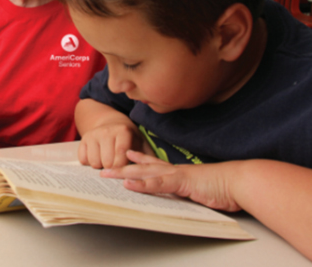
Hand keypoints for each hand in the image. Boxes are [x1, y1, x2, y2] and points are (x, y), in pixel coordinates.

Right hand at [78, 124, 154, 168]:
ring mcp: (93, 135)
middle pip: (107, 163)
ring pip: (94, 163)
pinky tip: (98, 157)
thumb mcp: (141, 143)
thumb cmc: (128, 138)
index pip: (121, 155)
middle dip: (113, 169)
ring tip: (108, 161)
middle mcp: (106, 131)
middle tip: (117, 165)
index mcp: (122, 131)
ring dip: (101, 166)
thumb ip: (148, 157)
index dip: (123, 169)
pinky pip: (83, 160)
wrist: (110, 123)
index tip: (126, 174)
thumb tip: (159, 173)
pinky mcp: (82, 139)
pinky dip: (90, 163)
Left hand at [101, 150, 241, 211]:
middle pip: (143, 167)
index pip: (155, 164)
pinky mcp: (181, 183)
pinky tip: (128, 184)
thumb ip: (192, 188)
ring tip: (107, 174)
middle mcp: (175, 170)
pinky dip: (142, 184)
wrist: (239, 181)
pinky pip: (157, 184)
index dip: (140, 158)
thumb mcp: (203, 188)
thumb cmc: (225, 186)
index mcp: (180, 171)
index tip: (128, 153)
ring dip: (124, 174)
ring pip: (145, 173)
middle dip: (123, 166)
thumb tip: (189, 191)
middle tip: (105, 167)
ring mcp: (176, 175)